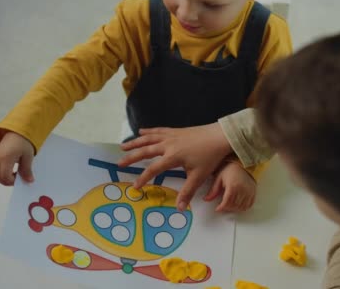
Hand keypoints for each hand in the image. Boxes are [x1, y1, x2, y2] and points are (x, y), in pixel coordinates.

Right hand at [0, 131, 34, 185]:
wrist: (17, 131)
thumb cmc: (24, 142)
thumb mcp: (28, 156)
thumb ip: (27, 170)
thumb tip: (29, 181)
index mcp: (6, 158)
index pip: (5, 176)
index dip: (13, 181)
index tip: (21, 179)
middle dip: (8, 181)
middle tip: (19, 179)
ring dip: (4, 178)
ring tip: (15, 175)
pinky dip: (1, 173)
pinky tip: (11, 171)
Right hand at [118, 123, 232, 210]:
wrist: (220, 136)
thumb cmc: (210, 156)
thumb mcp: (199, 176)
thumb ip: (187, 192)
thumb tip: (179, 209)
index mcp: (173, 157)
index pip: (153, 169)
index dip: (143, 178)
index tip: (135, 187)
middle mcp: (168, 145)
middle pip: (145, 151)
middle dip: (131, 157)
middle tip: (119, 162)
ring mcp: (172, 136)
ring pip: (149, 138)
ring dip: (135, 142)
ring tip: (123, 146)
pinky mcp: (176, 131)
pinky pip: (159, 131)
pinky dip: (149, 131)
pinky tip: (142, 131)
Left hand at [204, 161, 256, 212]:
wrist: (242, 164)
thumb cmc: (229, 170)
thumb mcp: (219, 178)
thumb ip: (213, 190)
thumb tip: (206, 199)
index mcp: (233, 186)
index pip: (226, 202)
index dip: (221, 208)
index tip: (217, 209)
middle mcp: (242, 189)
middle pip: (234, 206)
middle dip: (226, 208)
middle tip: (222, 207)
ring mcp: (249, 191)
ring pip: (241, 207)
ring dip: (234, 209)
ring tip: (229, 206)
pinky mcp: (253, 192)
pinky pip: (249, 205)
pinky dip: (243, 208)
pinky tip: (237, 205)